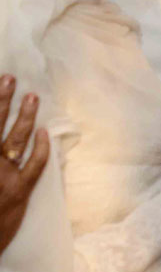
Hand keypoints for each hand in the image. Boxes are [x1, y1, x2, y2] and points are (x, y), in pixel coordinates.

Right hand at [0, 77, 49, 254]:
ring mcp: (3, 177)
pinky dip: (40, 148)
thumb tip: (2, 141)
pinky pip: (34, 165)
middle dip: (3, 100)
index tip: (0, 83)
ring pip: (16, 140)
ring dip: (24, 116)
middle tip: (11, 79)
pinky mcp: (19, 191)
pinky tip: (44, 133)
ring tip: (32, 97)